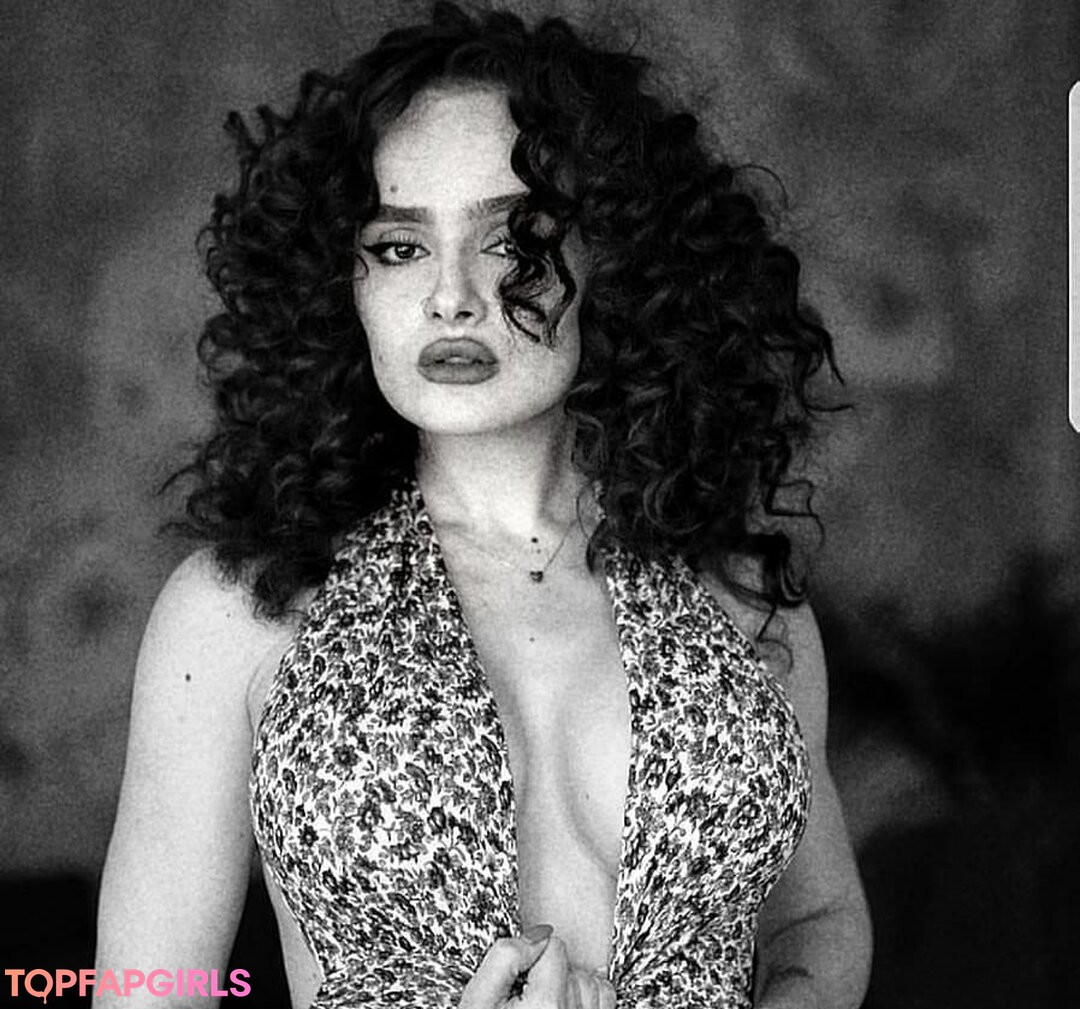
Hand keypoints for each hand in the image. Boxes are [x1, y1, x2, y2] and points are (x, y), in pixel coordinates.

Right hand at [460, 926, 615, 1008]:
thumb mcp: (478, 1000)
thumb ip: (504, 957)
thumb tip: (539, 935)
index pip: (554, 946)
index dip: (529, 958)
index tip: (515, 985)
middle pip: (573, 965)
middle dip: (549, 975)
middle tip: (523, 1004)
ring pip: (590, 981)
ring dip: (568, 988)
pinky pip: (604, 1000)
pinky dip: (586, 1000)